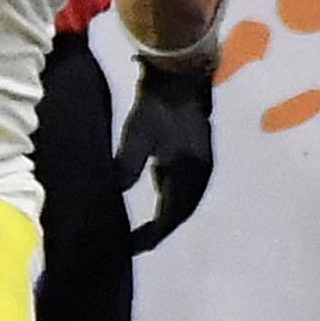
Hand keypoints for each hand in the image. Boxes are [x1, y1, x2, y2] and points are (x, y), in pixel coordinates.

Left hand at [114, 60, 214, 251]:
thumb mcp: (137, 138)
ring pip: (186, 200)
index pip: (169, 216)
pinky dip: (173, 197)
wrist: (178, 74)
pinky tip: (160, 193)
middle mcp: (200, 174)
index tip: (131, 247)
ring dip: (169, 214)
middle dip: (160, 230)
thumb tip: (117, 194)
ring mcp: (202, 162)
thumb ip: (128, 168)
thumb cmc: (156, 106)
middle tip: (137, 243)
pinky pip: (187, 186)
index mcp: (188, 174)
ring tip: (147, 227)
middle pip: (181, 212)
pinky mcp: (198, 152)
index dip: (151, 235)